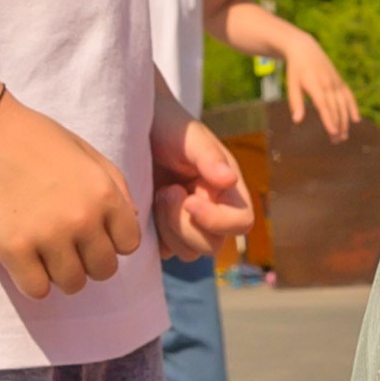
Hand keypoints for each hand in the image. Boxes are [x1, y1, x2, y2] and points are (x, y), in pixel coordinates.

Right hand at [0, 93, 140, 301]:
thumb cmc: (35, 137)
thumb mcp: (86, 152)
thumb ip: (115, 186)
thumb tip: (132, 222)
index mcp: (104, 193)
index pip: (129, 244)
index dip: (111, 240)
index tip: (92, 231)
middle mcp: (82, 218)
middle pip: (104, 270)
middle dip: (88, 260)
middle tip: (66, 244)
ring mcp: (48, 236)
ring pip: (72, 284)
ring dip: (61, 273)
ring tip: (44, 251)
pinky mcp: (13, 249)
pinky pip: (38, 290)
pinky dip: (33, 280)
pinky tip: (25, 259)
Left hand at [148, 115, 255, 262]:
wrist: (138, 128)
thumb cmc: (170, 127)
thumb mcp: (191, 138)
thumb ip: (210, 157)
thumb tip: (230, 180)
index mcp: (228, 189)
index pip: (241, 222)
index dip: (218, 220)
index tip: (189, 200)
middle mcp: (214, 211)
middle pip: (212, 245)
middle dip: (184, 224)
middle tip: (166, 191)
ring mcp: (189, 225)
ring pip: (189, 253)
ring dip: (169, 229)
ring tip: (158, 195)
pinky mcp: (165, 232)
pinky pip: (166, 251)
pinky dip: (155, 235)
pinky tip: (147, 206)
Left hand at [274, 27, 357, 139]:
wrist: (305, 49)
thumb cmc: (295, 70)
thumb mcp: (291, 85)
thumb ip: (295, 103)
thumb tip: (297, 121)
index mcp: (315, 85)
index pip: (323, 105)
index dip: (328, 119)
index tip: (332, 132)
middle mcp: (328, 83)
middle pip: (335, 108)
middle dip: (337, 125)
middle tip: (336, 141)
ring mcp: (336, 82)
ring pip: (343, 104)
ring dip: (345, 121)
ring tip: (344, 136)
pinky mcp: (339, 80)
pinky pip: (349, 95)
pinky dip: (353, 107)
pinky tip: (356, 119)